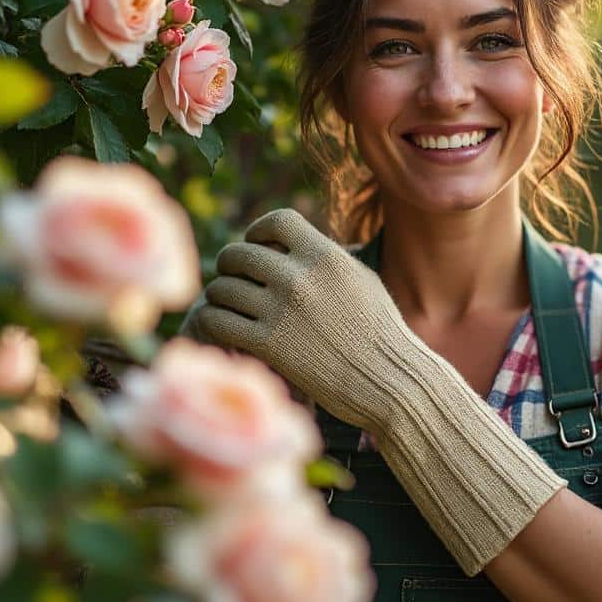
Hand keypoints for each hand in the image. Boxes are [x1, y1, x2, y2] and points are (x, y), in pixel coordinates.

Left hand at [192, 208, 405, 433]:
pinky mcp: (268, 344)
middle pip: (239, 253)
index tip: (257, 246)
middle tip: (233, 278)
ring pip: (222, 288)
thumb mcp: (361, 280)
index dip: (258, 230)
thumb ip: (326, 259)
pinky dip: (213, 321)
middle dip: (230, 265)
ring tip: (228, 306)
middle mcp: (300, 277)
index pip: (276, 221)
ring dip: (220, 296)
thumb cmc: (380, 332)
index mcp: (325, 256)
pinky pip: (218, 320)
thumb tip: (294, 246)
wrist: (388, 380)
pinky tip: (223, 328)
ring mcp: (281, 310)